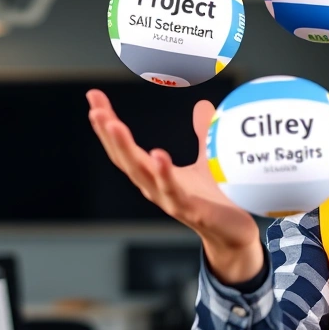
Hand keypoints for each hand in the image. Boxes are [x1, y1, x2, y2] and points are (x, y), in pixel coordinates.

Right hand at [86, 89, 262, 282]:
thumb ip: (202, 133)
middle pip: (124, 158)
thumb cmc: (216, 198)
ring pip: (141, 173)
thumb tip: (201, 104)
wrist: (235, 233)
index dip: (107, 122)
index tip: (93, 96)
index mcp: (155, 173)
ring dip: (125, 149)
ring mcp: (169, 199)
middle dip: (108, 134)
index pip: (124, 145)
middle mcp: (154, 187)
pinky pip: (172, 191)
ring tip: (114, 125)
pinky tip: (157, 155)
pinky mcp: (189, 210)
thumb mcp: (207, 159)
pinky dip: (162, 173)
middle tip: (96, 110)